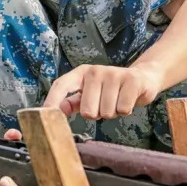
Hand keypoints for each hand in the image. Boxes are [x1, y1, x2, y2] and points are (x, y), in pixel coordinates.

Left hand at [43, 65, 160, 120]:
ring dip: (112, 113)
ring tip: (116, 101)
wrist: (142, 78)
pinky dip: (125, 111)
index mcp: (81, 73)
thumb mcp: (89, 93)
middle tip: (104, 105)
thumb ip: (71, 102)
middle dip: (97, 114)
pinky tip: (127, 101)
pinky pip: (123, 109)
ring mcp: (114, 74)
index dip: (52, 100)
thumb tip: (53, 111)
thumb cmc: (110, 90)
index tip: (44, 114)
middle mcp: (95, 71)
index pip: (61, 85)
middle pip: (87, 111)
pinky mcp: (131, 80)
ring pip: (106, 112)